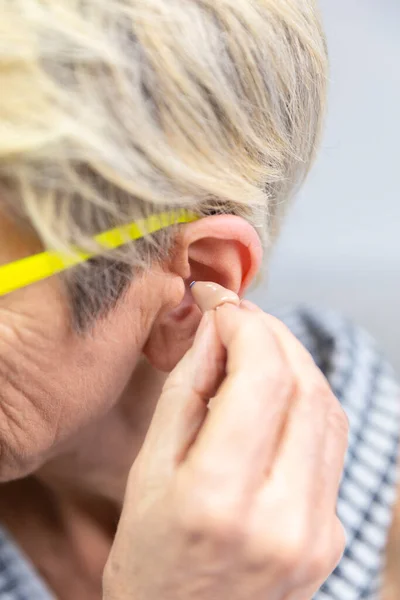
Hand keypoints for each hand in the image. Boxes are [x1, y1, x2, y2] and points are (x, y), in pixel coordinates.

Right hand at [103, 286, 347, 599]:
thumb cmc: (151, 560)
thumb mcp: (150, 470)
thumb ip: (186, 391)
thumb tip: (215, 331)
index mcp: (220, 498)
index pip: (262, 378)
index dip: (247, 326)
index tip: (224, 308)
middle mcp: (283, 516)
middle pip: (304, 386)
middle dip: (273, 335)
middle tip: (241, 317)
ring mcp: (318, 530)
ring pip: (328, 409)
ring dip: (296, 362)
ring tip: (259, 346)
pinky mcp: (333, 533)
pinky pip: (332, 444)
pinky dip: (308, 401)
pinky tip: (279, 390)